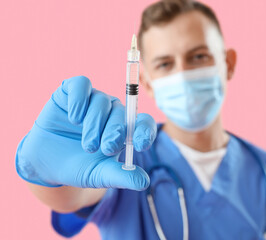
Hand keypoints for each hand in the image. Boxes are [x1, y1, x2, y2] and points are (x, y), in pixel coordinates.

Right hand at [15, 76, 155, 189]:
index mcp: (124, 130)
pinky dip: (79, 100)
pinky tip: (74, 118)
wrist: (46, 163)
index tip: (141, 144)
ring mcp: (93, 100)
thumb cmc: (79, 167)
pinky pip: (81, 84)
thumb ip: (121, 177)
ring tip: (87, 145)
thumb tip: (144, 182)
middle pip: (122, 112)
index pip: (143, 123)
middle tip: (106, 148)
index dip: (145, 131)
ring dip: (95, 124)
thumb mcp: (100, 175)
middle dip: (115, 131)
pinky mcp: (72, 91)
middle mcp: (112, 112)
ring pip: (102, 101)